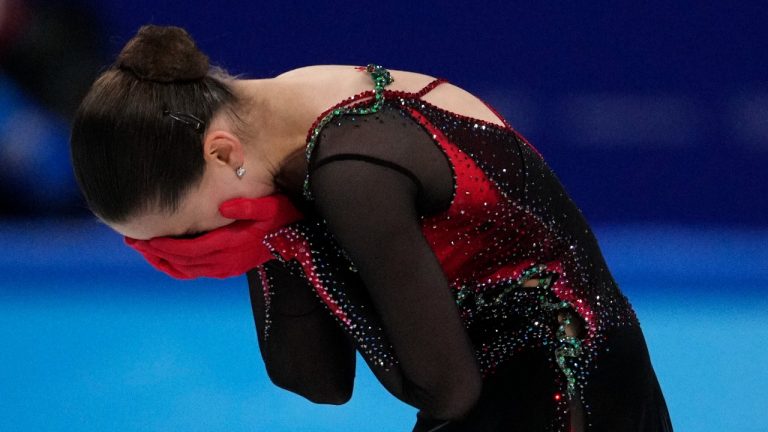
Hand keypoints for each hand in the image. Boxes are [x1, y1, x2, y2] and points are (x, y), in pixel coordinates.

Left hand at [125, 194, 303, 278]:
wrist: (297, 238)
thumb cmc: (282, 217)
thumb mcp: (270, 206)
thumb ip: (248, 207)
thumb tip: (223, 208)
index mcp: (232, 245)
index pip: (189, 248)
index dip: (164, 245)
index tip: (143, 237)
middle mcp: (226, 261)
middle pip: (182, 261)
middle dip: (155, 252)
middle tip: (133, 241)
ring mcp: (226, 269)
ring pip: (185, 270)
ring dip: (162, 261)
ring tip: (143, 250)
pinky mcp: (227, 270)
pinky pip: (195, 273)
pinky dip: (176, 268)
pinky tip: (165, 259)